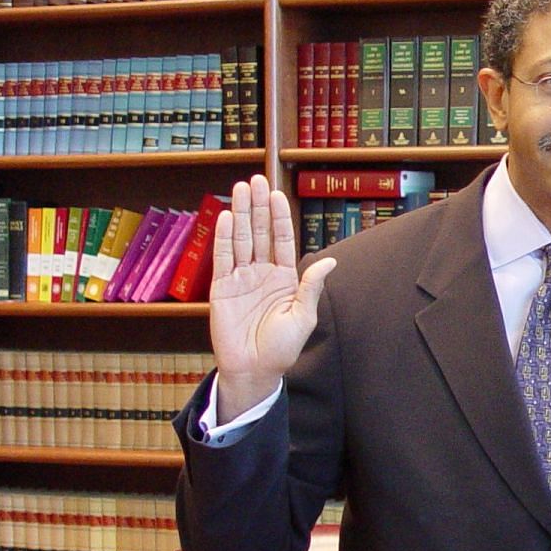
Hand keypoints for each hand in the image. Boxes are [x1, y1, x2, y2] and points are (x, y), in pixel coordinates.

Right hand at [210, 175, 335, 419]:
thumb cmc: (282, 348)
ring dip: (242, 213)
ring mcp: (241, 278)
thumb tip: (329, 263)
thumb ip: (310, 287)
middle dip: (259, 206)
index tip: (277, 194)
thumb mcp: (303, 317)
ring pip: (241, 239)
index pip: (282, 240)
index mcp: (284, 277)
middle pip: (260, 232)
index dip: (279, 217)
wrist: (255, 370)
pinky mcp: (221, 287)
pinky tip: (227, 217)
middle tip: (256, 180)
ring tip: (241, 188)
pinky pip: (223, 258)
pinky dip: (224, 237)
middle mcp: (262, 272)